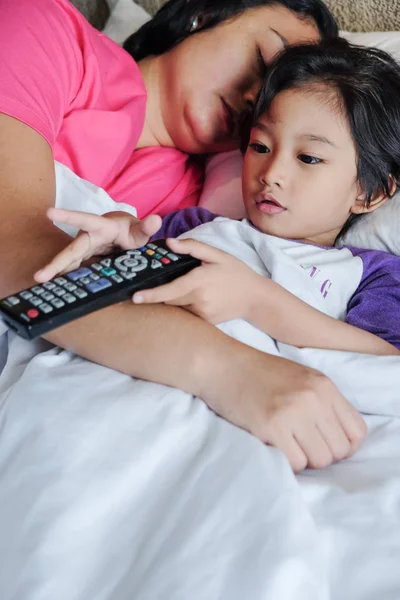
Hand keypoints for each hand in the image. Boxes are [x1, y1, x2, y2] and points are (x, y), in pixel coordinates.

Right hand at [34, 208, 160, 281]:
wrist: (125, 236)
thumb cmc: (131, 231)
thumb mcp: (140, 231)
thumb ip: (147, 228)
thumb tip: (157, 221)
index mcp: (101, 227)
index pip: (84, 220)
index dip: (68, 216)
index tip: (49, 212)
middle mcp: (88, 238)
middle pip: (71, 250)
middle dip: (56, 262)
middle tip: (40, 274)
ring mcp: (84, 250)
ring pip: (68, 261)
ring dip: (55, 272)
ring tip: (40, 281)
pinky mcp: (83, 260)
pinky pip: (72, 269)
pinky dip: (64, 277)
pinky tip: (53, 286)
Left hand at [133, 237, 259, 323]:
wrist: (256, 298)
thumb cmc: (236, 273)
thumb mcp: (218, 255)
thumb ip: (192, 247)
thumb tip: (169, 243)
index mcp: (199, 282)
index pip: (169, 290)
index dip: (151, 295)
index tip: (135, 297)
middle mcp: (198, 301)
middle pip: (169, 299)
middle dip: (158, 293)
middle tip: (149, 286)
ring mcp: (202, 314)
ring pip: (177, 307)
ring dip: (172, 299)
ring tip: (183, 288)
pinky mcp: (205, 323)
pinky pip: (187, 314)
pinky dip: (184, 306)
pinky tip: (194, 298)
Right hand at [200, 343, 366, 471]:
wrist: (221, 365)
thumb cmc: (257, 373)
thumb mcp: (300, 377)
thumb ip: (323, 402)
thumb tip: (339, 440)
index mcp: (324, 385)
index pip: (357, 432)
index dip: (343, 444)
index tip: (323, 443)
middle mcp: (313, 398)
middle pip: (339, 450)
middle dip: (321, 453)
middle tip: (299, 443)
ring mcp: (293, 412)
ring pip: (319, 461)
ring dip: (303, 458)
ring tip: (285, 442)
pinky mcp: (271, 427)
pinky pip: (295, 463)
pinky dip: (286, 462)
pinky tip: (272, 444)